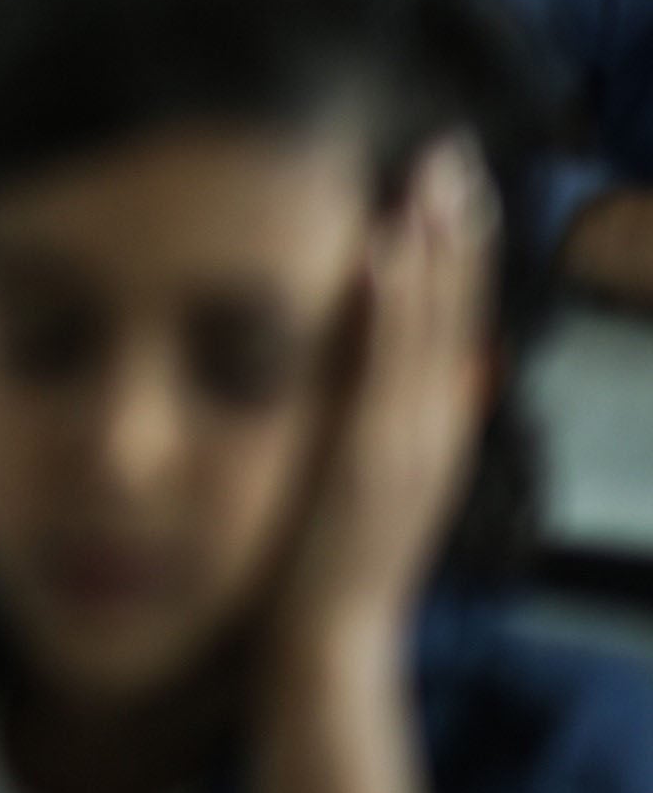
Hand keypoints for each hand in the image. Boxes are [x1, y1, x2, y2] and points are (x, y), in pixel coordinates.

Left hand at [270, 139, 496, 675]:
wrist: (329, 643)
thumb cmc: (333, 559)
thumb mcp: (380, 477)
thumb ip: (407, 419)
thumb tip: (448, 363)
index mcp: (436, 426)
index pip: (459, 319)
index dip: (463, 250)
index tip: (460, 181)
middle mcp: (433, 426)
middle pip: (456, 309)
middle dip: (456, 228)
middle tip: (451, 149)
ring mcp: (406, 441)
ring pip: (425, 327)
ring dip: (427, 248)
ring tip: (425, 175)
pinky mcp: (367, 458)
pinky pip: (377, 368)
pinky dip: (383, 307)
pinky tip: (376, 250)